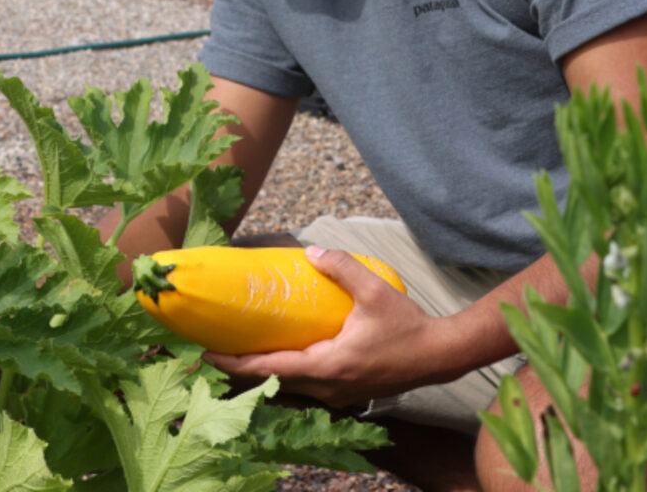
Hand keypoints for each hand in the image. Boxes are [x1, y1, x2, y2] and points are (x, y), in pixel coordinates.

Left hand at [204, 246, 454, 407]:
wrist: (439, 355)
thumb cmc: (407, 326)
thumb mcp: (373, 291)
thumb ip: (341, 268)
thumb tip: (311, 251)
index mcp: (328, 367)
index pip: (271, 368)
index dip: (236, 362)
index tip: (208, 353)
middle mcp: (327, 388)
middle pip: (274, 383)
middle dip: (243, 369)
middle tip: (217, 349)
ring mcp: (337, 395)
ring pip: (290, 388)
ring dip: (265, 373)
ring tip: (243, 351)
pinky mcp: (347, 393)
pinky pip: (307, 387)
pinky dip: (287, 374)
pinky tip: (283, 355)